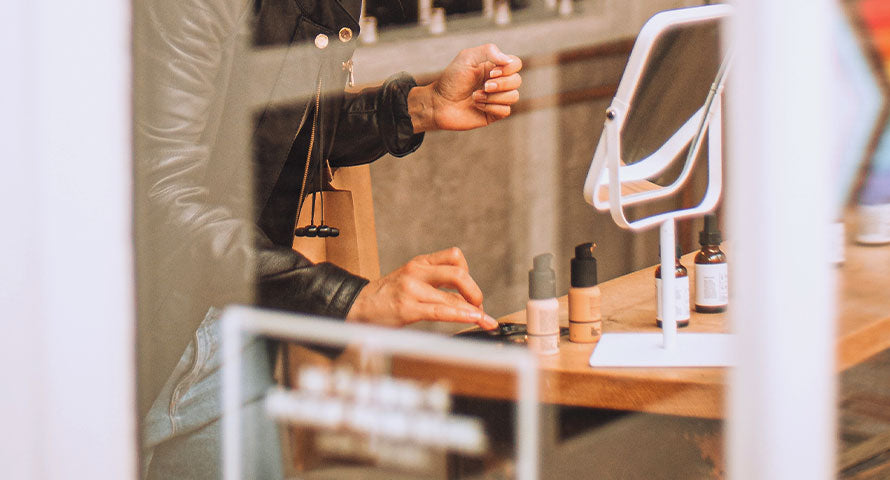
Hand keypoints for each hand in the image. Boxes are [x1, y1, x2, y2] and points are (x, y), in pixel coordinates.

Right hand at [346, 247, 497, 329]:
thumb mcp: (410, 280)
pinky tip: (472, 320)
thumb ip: (434, 284)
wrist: (355, 306)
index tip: (471, 293)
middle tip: (479, 307)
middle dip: (476, 292)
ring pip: (453, 295)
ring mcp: (411, 289)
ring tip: (484, 321)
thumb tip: (464, 299)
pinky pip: (440, 311)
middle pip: (459, 273)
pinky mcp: (407, 308)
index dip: (470, 274)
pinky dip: (461, 315)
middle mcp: (416, 272)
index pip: (455, 256)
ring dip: (474, 310)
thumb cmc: (385, 297)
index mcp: (419, 263)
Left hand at [408, 44, 522, 131]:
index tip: (491, 71)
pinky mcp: (493, 114)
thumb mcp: (467, 58)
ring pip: (513, 97)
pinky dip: (491, 107)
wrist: (439, 103)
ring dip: (493, 97)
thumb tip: (508, 61)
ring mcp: (496, 99)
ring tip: (475, 97)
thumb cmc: (451, 79)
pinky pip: (505, 111)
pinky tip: (477, 106)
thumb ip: (489, 51)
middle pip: (517, 81)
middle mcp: (498, 82)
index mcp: (494, 67)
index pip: (515, 64)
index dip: (509, 68)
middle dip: (501, 84)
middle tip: (484, 86)